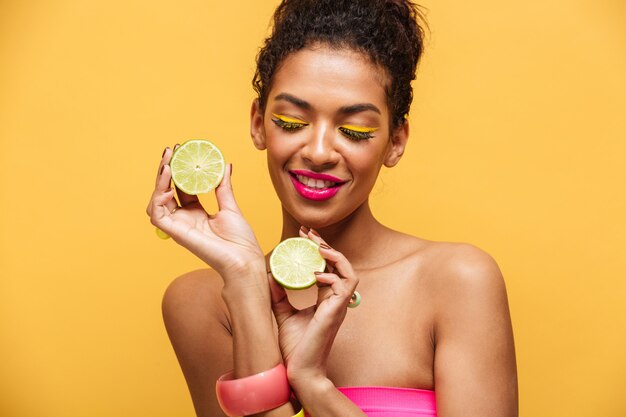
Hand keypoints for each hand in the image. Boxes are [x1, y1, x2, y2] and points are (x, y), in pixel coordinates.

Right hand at [146, 146, 263, 276]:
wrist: (244, 260)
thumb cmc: (240, 240)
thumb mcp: (230, 206)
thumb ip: (223, 187)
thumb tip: (225, 165)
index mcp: (196, 213)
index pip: (181, 187)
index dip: (179, 169)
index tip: (182, 150)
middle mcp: (184, 219)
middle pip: (166, 191)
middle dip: (166, 170)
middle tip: (171, 150)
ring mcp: (178, 226)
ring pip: (157, 201)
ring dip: (159, 181)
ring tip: (169, 164)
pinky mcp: (175, 233)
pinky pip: (157, 215)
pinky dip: (158, 199)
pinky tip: (169, 186)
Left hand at [268, 228, 358, 388]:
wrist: (299, 372)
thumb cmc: (295, 348)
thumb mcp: (283, 315)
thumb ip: (279, 295)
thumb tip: (269, 275)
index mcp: (325, 300)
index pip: (328, 267)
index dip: (319, 249)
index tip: (304, 235)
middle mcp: (335, 301)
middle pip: (340, 265)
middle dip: (325, 245)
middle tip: (308, 232)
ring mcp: (338, 307)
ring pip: (349, 272)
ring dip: (335, 256)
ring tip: (318, 246)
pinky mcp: (336, 314)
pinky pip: (344, 287)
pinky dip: (331, 276)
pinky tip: (315, 274)